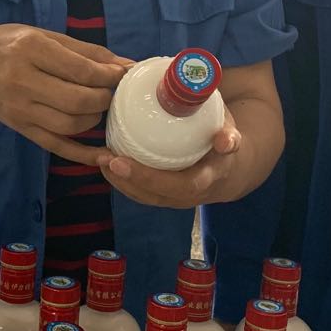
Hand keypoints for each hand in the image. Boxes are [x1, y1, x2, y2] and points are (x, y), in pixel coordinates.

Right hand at [0, 25, 130, 165]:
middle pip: (77, 101)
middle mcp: (22, 81)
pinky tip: (104, 155)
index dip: (109, 75)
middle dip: (104, 98)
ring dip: (94, 118)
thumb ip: (86, 51)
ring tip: (97, 106)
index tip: (122, 74)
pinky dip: (84, 154)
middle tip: (110, 91)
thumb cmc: (10, 46)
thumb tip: (127, 65)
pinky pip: (57, 147)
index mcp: (30, 50)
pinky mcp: (22, 129)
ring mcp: (20, 109)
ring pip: (70, 125)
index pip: (80, 70)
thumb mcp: (45, 36)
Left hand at [99, 110, 244, 206]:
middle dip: (131, 178)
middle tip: (107, 159)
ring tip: (100, 159)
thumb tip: (225, 141)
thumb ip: (229, 136)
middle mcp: (191, 194)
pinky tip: (105, 164)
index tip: (125, 161)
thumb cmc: (222, 139)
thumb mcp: (230, 132)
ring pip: (146, 197)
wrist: (226, 167)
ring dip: (121, 181)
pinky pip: (140, 193)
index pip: (185, 185)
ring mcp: (175, 197)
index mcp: (209, 177)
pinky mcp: (163, 195)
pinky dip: (121, 181)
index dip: (153, 177)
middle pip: (159, 194)